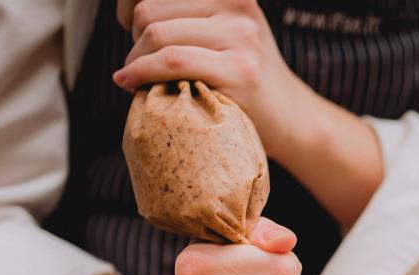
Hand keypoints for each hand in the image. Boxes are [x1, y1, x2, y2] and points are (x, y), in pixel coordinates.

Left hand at [114, 0, 304, 158]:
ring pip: (157, 34)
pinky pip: (172, 61)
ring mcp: (241, 36)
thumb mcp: (223, 31)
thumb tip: (127, 9)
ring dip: (135, 60)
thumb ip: (188, 14)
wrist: (291, 119)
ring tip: (136, 77)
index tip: (128, 27)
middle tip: (136, 62)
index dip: (127, 4)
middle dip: (132, 39)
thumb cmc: (243, 79)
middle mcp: (237, 4)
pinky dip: (141, 73)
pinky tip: (130, 83)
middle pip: (150, 9)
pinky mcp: (239, 70)